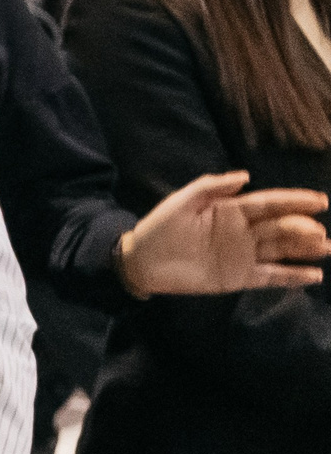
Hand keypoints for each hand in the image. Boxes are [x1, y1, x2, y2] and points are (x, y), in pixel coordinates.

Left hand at [116, 171, 329, 295]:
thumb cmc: (160, 228)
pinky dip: (293, 276)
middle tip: (319, 233)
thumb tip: (246, 176)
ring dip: (305, 249)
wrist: (142, 262)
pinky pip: (272, 276)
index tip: (320, 200)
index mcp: (232, 210)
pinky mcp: (240, 277)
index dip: (294, 201)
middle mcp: (244, 231)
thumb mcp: (182, 201)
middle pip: (280, 227)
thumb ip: (211, 186)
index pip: (270, 203)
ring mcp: (244, 255)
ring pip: (282, 250)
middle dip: (302, 228)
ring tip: (325, 247)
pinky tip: (315, 275)